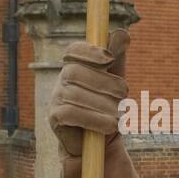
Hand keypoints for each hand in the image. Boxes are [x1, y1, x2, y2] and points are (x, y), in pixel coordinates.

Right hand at [48, 29, 130, 156]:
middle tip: (124, 95)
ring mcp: (55, 98)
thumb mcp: (116, 81)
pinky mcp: (54, 118)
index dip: (89, 51)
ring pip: (75, 95)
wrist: (99, 144)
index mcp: (76, 66)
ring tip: (119, 117)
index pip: (74, 50)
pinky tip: (109, 126)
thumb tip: (123, 32)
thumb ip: (118, 59)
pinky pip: (70, 113)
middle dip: (104, 83)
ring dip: (103, 106)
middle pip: (75, 72)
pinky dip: (93, 119)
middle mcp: (62, 80)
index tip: (110, 59)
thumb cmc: (107, 108)